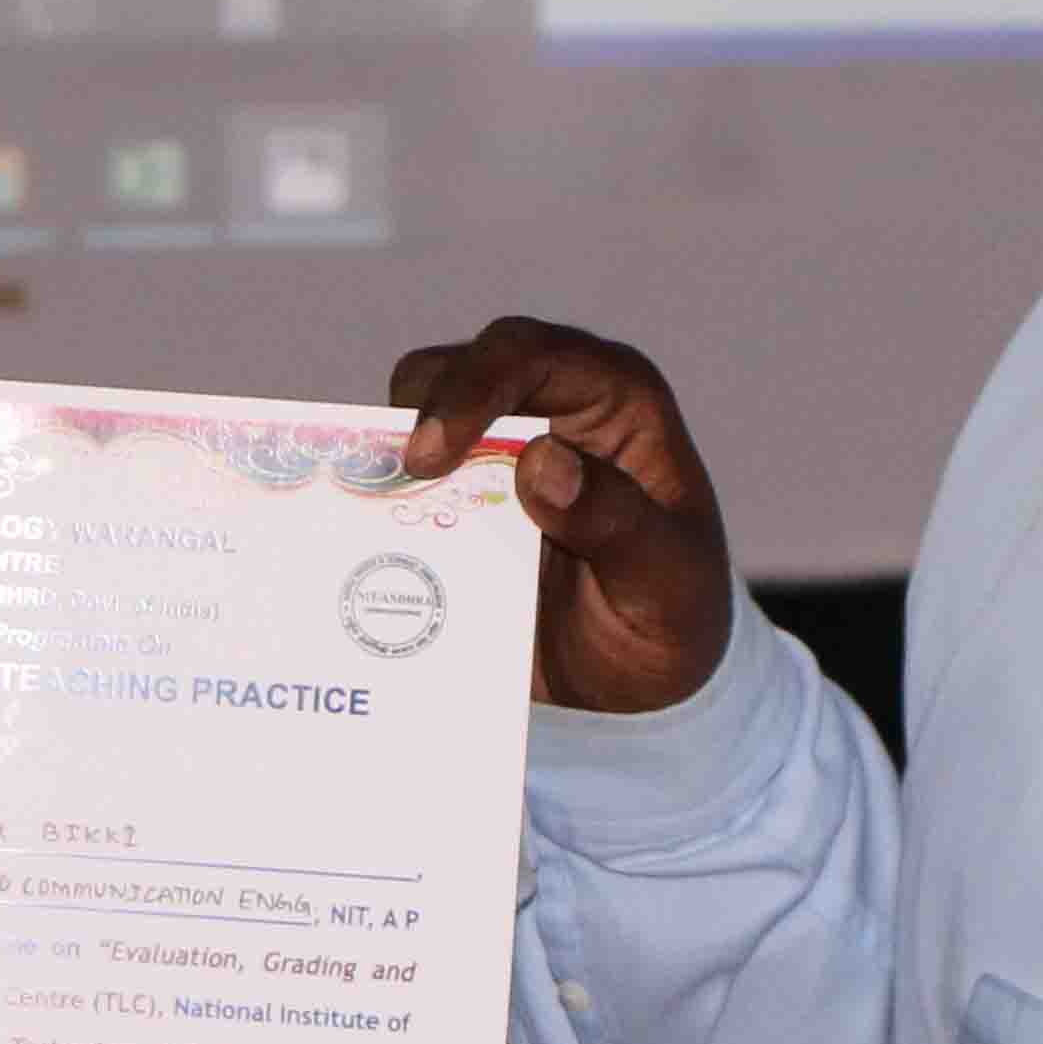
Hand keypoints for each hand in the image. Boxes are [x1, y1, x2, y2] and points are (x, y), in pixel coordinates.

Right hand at [386, 314, 735, 714]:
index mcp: (617, 400)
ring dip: (388, 459)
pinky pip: (400, 480)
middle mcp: (553, 406)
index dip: (473, 387)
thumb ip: (618, 522)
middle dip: (417, 416)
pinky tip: (367, 541)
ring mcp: (499, 449)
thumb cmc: (675, 619)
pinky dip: (377, 502)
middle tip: (400, 486)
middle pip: (459, 369)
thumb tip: (543, 461)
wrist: (643, 688)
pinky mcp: (459, 495)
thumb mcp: (668, 584)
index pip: (533, 355)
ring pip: (415, 415)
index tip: (432, 452)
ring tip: (374, 517)